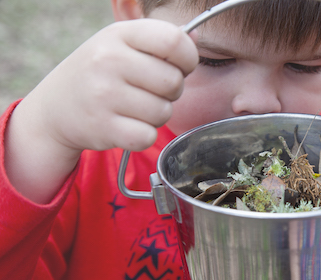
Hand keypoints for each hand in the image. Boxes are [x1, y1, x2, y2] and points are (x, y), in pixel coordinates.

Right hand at [6, 19, 197, 202]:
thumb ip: (160, 40)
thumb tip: (197, 36)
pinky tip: (128, 125)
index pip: (175, 41)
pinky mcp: (103, 127)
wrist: (56, 109)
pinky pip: (148, 136)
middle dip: (172, 92)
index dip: (188, 58)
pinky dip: (144, 135)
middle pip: (174, 81)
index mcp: (119, 34)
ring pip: (163, 112)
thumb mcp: (122, 44)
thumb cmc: (100, 73)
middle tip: (153, 92)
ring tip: (136, 108)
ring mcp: (103, 94)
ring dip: (157, 115)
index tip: (180, 67)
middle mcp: (108, 60)